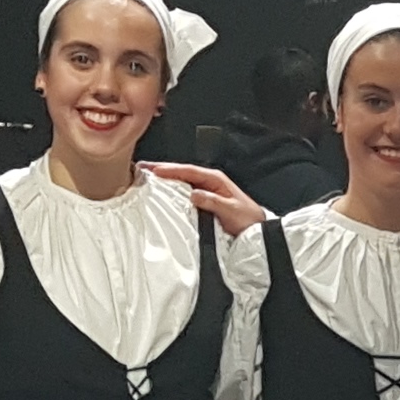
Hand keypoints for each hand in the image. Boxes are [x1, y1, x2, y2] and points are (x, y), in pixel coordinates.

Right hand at [141, 160, 266, 232]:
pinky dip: (172, 189)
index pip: (190, 171)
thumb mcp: (230, 210)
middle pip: (182, 172)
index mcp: (216, 179)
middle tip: (143, 168)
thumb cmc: (247, 219)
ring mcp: (207, 189)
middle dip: (163, 170)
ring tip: (147, 177)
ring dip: (165, 178)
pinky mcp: (205, 199)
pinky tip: (162, 191)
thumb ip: (212, 201)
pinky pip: (185, 191)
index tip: (155, 171)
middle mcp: (211, 181)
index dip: (171, 170)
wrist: (257, 231)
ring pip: (182, 181)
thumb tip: (193, 194)